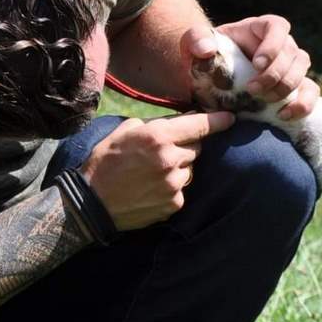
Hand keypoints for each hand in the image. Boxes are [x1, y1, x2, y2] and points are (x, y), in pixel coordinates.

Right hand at [79, 112, 235, 229]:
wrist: (91, 202)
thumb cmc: (105, 162)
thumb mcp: (125, 131)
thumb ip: (156, 123)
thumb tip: (182, 119)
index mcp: (158, 137)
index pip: (199, 125)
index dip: (218, 120)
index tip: (230, 118)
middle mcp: (170, 159)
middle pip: (196, 148)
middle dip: (184, 147)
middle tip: (161, 153)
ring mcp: (174, 184)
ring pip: (189, 169)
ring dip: (178, 168)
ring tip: (152, 173)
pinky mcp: (174, 203)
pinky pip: (182, 189)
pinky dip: (172, 188)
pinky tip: (151, 188)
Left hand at [183, 15, 320, 120]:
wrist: (213, 79)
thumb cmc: (207, 56)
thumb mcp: (194, 44)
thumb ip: (196, 39)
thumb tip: (207, 49)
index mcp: (261, 28)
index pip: (277, 27)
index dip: (272, 45)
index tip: (256, 64)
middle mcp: (282, 44)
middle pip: (292, 53)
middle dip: (274, 74)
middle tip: (252, 89)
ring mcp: (291, 66)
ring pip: (302, 73)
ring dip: (286, 89)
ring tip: (263, 101)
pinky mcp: (295, 87)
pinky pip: (311, 93)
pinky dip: (303, 104)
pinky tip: (284, 115)